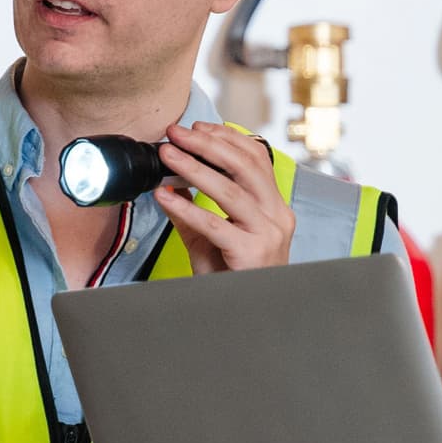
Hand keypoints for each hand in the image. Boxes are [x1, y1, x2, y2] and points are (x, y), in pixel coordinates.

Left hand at [155, 122, 293, 272]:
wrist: (246, 315)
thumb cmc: (231, 276)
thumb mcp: (210, 237)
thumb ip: (192, 210)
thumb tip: (169, 182)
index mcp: (274, 207)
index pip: (256, 158)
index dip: (226, 137)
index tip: (196, 127)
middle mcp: (277, 216)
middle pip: (245, 166)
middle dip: (207, 144)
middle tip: (176, 133)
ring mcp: (268, 233)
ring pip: (230, 190)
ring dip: (193, 167)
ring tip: (166, 155)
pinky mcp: (251, 253)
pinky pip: (214, 224)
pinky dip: (186, 207)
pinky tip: (164, 197)